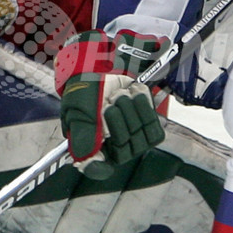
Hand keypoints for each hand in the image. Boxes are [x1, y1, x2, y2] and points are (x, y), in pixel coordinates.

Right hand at [54, 29, 166, 179]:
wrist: (104, 63)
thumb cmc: (87, 88)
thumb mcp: (79, 113)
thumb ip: (82, 140)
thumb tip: (84, 164)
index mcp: (91, 148)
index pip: (98, 169)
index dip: (102, 155)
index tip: (102, 131)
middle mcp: (112, 147)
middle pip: (124, 150)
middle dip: (116, 120)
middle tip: (108, 103)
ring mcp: (132, 137)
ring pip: (140, 138)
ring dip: (130, 110)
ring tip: (120, 95)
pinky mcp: (148, 125)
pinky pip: (153, 128)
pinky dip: (144, 107)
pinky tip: (134, 95)